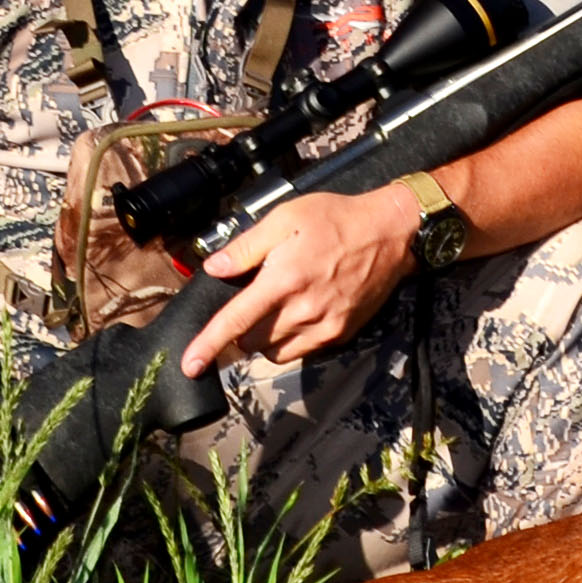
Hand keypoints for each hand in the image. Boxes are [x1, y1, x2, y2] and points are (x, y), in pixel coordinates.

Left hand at [180, 185, 421, 377]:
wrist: (392, 233)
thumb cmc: (337, 219)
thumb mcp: (286, 217)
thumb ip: (247, 246)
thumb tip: (215, 267)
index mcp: (283, 280)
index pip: (236, 321)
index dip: (208, 345)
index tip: (189, 365)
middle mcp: (303, 310)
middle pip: (253, 342)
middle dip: (242, 330)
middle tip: (252, 304)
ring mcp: (324, 326)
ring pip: (276, 352)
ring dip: (266, 338)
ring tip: (277, 309)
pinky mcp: (341, 334)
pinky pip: (302, 351)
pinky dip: (290, 340)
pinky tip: (299, 314)